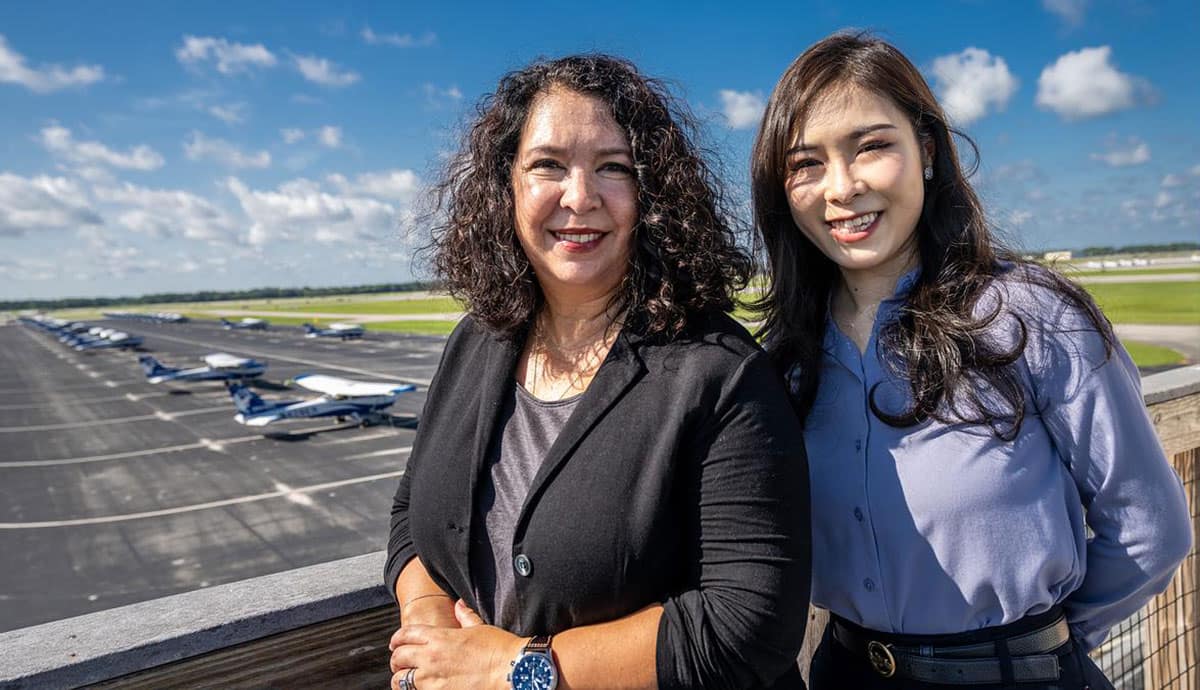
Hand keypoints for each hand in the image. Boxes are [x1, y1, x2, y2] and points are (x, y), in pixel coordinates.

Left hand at [388, 600, 524, 689]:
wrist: (512, 671)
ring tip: (406, 680)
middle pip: (399, 658)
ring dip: (401, 679)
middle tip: (399, 663)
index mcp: (440, 638)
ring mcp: (433, 680)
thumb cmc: (500, 649)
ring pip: (400, 681)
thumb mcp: (480, 628)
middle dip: (396, 660)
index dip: (397, 639)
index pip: (406, 635)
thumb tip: (459, 605)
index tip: (396, 643)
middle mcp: (431, 658)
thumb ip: (465, 617)